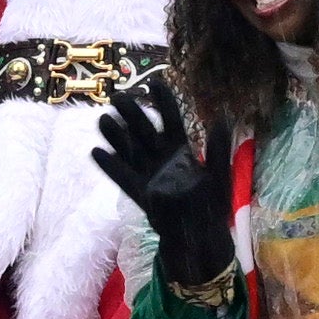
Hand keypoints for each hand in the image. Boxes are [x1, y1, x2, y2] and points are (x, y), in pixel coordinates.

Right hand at [93, 75, 230, 287]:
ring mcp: (150, 174)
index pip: (171, 120)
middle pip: (144, 131)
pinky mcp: (141, 192)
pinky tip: (96, 152)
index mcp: (182, 150)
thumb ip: (217, 149)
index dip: (163, 102)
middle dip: (132, 113)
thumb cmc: (213, 205)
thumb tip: (222, 119)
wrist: (202, 236)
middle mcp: (162, 158)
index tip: (154, 82)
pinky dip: (111, 166)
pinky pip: (123, 177)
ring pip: (130, 151)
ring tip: (102, 119)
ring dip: (116, 136)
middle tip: (117, 95)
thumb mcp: (220, 175)